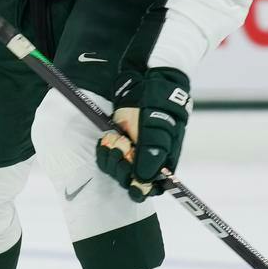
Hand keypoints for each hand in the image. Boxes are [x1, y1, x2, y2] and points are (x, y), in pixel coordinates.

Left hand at [93, 68, 191, 201]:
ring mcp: (132, 153)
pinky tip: (107, 138)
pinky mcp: (119, 144)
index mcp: (163, 161)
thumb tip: (143, 180)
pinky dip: (104, 150)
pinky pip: (106, 158)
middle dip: (120, 168)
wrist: (147, 79)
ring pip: (116, 171)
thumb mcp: (155, 125)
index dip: (138, 187)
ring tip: (115, 138)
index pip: (149, 189)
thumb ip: (151, 152)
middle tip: (121, 146)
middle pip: (129, 182)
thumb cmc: (157, 102)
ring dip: (111, 158)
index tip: (130, 174)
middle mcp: (147, 161)